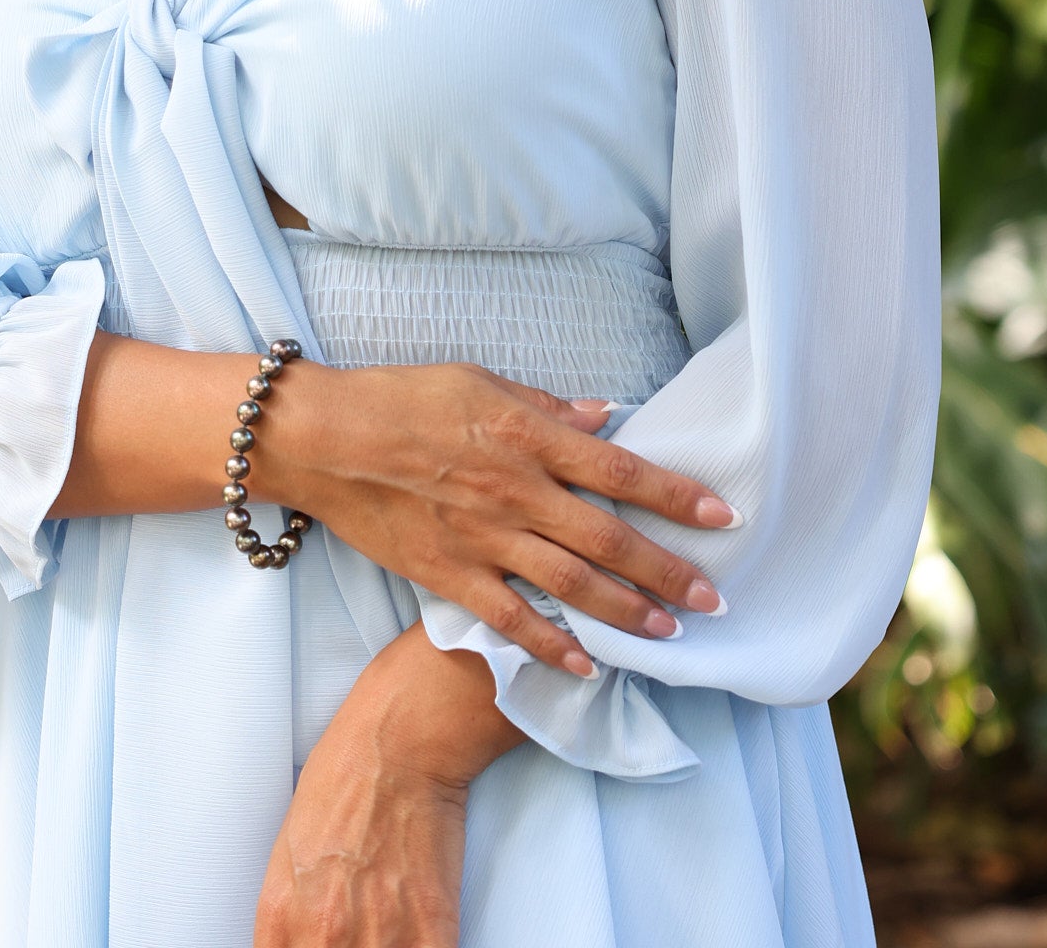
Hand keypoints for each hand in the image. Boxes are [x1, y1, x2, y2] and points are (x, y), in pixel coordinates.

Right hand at [254, 360, 732, 675]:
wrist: (325, 440)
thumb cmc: (400, 398)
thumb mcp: (478, 381)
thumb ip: (545, 408)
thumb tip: (605, 419)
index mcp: (525, 436)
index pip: (619, 469)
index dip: (675, 495)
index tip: (721, 516)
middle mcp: (514, 491)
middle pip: (608, 539)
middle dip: (668, 570)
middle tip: (715, 597)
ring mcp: (482, 538)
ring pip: (571, 586)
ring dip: (627, 612)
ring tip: (670, 632)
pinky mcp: (449, 574)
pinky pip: (512, 619)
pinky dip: (553, 646)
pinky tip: (589, 665)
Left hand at [255, 624, 516, 947]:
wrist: (399, 741)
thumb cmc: (346, 775)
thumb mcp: (289, 850)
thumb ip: (291, 914)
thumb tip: (300, 941)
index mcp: (279, 915)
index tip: (312, 943)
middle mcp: (322, 934)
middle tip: (353, 932)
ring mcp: (377, 937)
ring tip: (383, 929)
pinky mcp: (430, 931)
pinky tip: (413, 935)